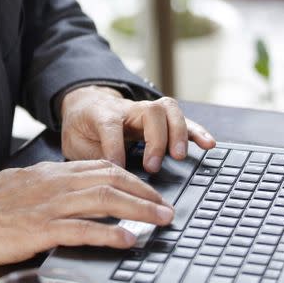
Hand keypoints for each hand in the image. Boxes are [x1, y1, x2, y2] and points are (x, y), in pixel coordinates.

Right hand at [0, 159, 173, 264]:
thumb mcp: (21, 186)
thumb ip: (48, 187)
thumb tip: (71, 192)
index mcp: (51, 173)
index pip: (101, 167)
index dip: (132, 178)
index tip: (149, 190)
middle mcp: (55, 183)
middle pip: (111, 179)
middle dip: (144, 192)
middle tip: (166, 206)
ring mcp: (48, 205)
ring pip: (104, 200)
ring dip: (138, 210)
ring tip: (160, 220)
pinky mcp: (40, 229)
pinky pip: (82, 229)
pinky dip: (109, 233)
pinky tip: (127, 239)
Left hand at [60, 85, 215, 172]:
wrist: (86, 104)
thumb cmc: (82, 128)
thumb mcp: (75, 144)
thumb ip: (90, 158)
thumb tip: (108, 178)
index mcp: (102, 113)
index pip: (111, 126)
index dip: (116, 148)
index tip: (119, 169)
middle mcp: (128, 108)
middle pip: (149, 112)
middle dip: (156, 139)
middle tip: (153, 166)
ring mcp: (145, 111)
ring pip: (168, 110)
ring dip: (177, 133)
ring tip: (180, 156)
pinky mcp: (160, 118)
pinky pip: (182, 119)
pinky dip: (196, 131)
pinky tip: (208, 144)